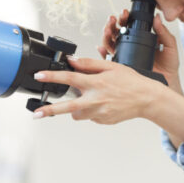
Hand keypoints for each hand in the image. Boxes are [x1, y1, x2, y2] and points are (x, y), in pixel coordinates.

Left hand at [34, 56, 183, 145]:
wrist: (148, 99)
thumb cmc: (132, 82)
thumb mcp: (112, 66)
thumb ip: (90, 64)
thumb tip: (72, 61)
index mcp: (97, 83)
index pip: (70, 78)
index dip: (52, 76)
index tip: (39, 76)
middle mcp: (96, 99)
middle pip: (68, 107)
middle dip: (50, 110)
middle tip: (36, 113)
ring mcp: (100, 113)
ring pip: (78, 114)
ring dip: (77, 108)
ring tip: (90, 99)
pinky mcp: (103, 121)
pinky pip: (90, 116)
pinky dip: (92, 110)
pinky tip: (105, 103)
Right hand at [97, 10, 182, 93]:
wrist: (168, 82)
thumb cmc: (169, 65)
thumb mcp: (169, 45)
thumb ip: (164, 32)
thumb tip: (157, 17)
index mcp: (141, 38)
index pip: (129, 25)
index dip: (125, 18)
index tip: (125, 14)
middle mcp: (130, 45)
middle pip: (116, 31)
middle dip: (112, 24)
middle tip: (113, 19)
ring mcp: (124, 56)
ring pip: (110, 42)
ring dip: (106, 35)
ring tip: (107, 30)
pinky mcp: (121, 67)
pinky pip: (107, 60)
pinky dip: (102, 53)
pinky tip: (101, 48)